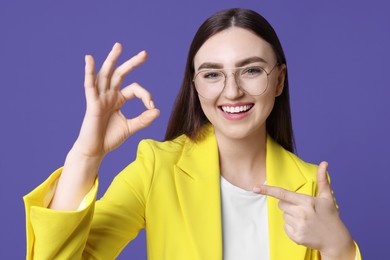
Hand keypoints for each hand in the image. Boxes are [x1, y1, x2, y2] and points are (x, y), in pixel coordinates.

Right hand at [74, 43, 159, 157]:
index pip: (135, 89)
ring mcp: (100, 98)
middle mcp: (109, 95)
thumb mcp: (130, 127)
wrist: (95, 151)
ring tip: (119, 46)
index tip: (152, 107)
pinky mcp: (92, 103)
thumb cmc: (109, 139)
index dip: (146, 95)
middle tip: (145, 54)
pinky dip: (88, 71)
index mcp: (118, 99)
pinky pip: (89, 85)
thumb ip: (143, 119)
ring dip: (112, 59)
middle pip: (121, 74)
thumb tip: (157, 110)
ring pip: (106, 74)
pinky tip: (89, 58)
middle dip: (132, 63)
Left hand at [253, 162, 355, 258]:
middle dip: (288, 205)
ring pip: (283, 215)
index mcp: (307, 202)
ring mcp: (298, 226)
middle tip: (303, 209)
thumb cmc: (330, 216)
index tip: (255, 188)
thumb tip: (324, 162)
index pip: (283, 194)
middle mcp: (301, 213)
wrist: (336, 240)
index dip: (268, 190)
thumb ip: (322, 179)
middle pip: (281, 204)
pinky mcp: (296, 237)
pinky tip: (304, 228)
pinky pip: (285, 227)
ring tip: (306, 220)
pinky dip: (292, 227)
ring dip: (291, 216)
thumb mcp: (327, 197)